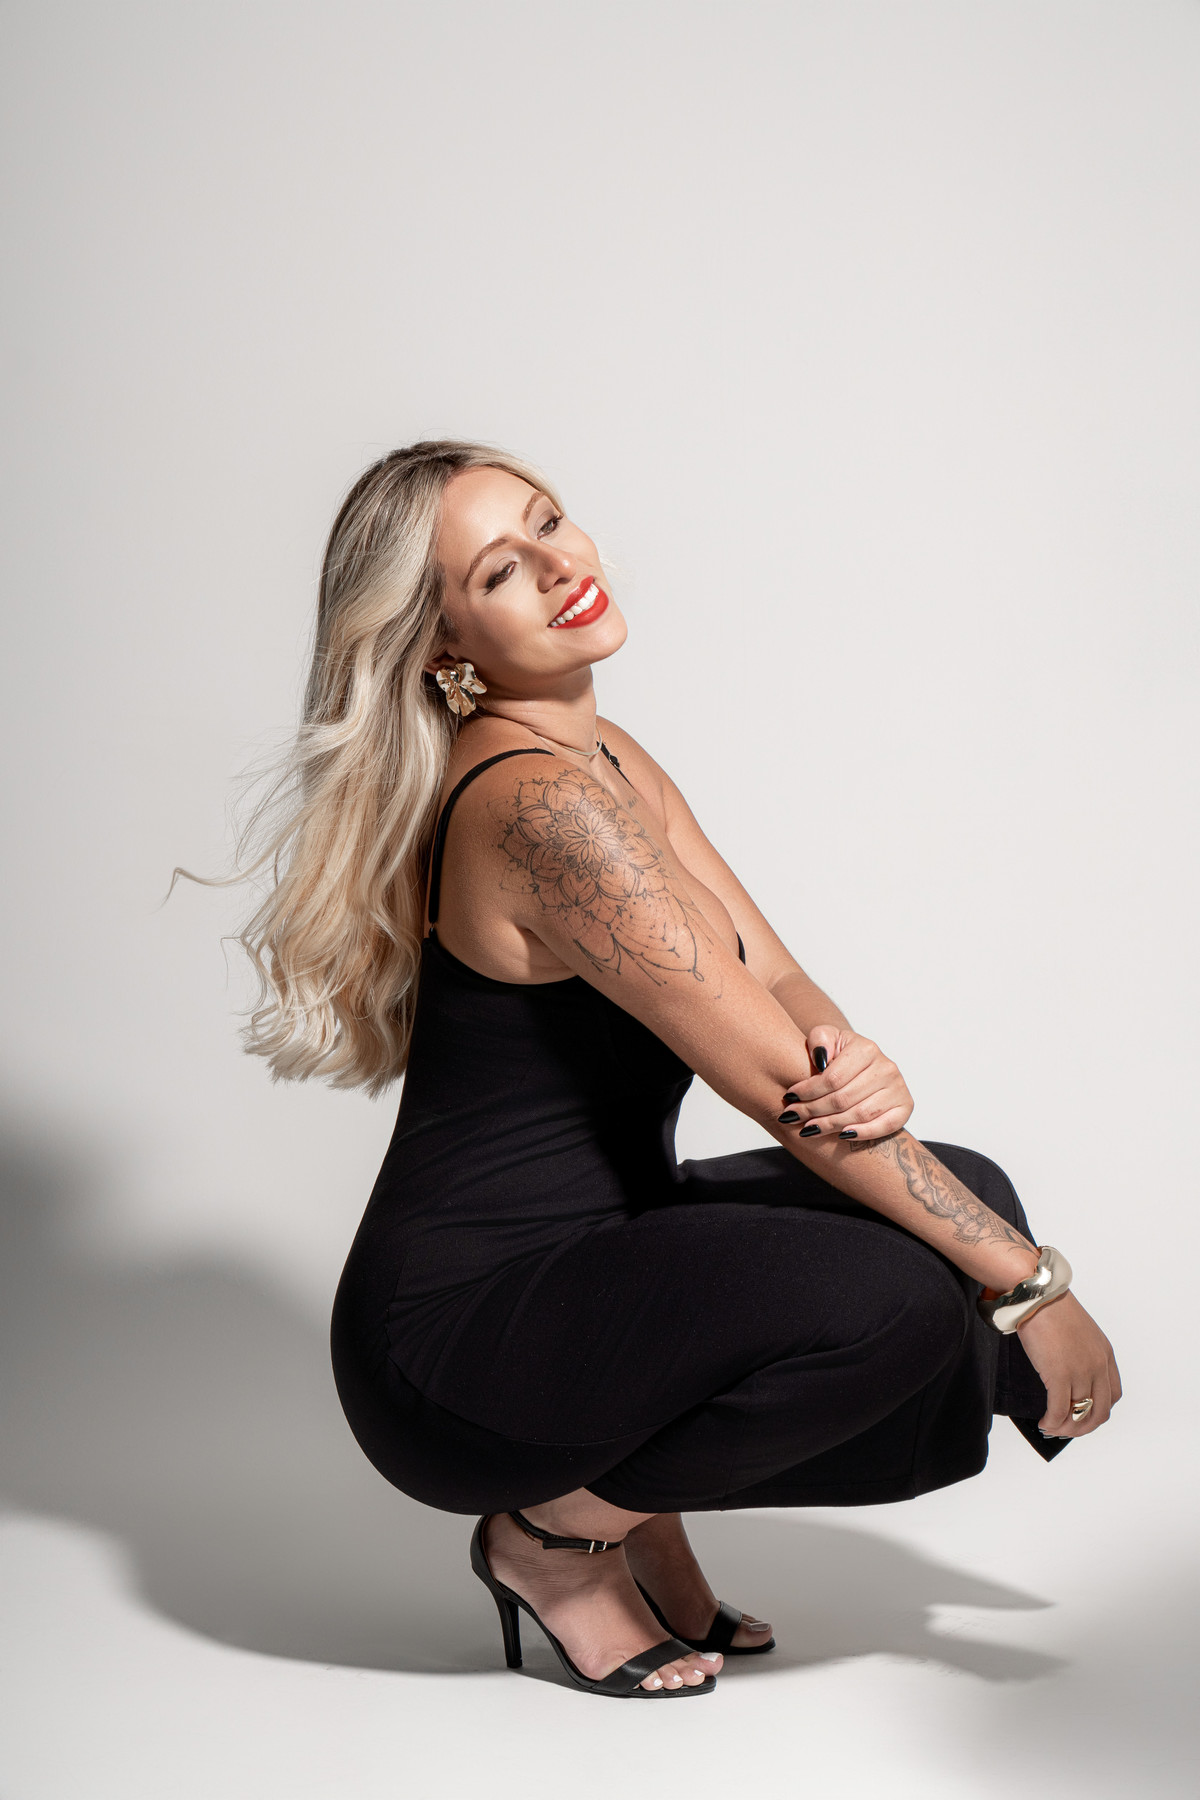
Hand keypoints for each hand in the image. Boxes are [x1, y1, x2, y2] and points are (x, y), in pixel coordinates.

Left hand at [777, 1028, 913, 1141]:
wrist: (863, 1064)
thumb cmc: (840, 1053)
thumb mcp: (826, 1037)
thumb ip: (819, 1039)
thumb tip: (820, 1060)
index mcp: (867, 1049)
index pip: (832, 1078)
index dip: (807, 1091)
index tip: (789, 1098)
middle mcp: (887, 1067)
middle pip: (843, 1099)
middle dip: (813, 1110)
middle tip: (793, 1117)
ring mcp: (898, 1088)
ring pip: (860, 1114)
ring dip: (831, 1124)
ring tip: (809, 1128)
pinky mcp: (905, 1107)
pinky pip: (885, 1126)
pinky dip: (864, 1133)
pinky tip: (843, 1135)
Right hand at [1015, 1292, 1121, 1437]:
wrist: (1038, 1296)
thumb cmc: (1051, 1308)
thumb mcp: (1079, 1332)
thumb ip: (1081, 1354)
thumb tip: (1067, 1375)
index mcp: (1105, 1355)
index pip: (1113, 1395)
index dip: (1098, 1410)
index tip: (1083, 1414)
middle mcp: (1098, 1366)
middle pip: (1099, 1410)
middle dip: (1084, 1426)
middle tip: (1067, 1429)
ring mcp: (1080, 1371)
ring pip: (1079, 1413)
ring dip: (1066, 1427)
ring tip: (1052, 1428)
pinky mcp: (1059, 1375)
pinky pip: (1059, 1409)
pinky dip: (1053, 1421)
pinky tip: (1044, 1422)